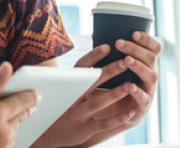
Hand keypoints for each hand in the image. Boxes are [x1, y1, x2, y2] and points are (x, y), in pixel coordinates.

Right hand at [0, 62, 39, 147]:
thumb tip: (8, 67)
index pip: (25, 100)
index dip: (31, 93)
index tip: (35, 90)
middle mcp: (3, 133)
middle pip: (23, 115)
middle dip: (22, 106)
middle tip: (18, 101)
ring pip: (16, 130)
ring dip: (11, 122)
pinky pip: (9, 143)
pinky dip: (4, 135)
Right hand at [34, 32, 160, 146]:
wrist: (49, 132)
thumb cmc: (63, 107)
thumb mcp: (67, 91)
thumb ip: (80, 79)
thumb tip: (99, 60)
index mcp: (68, 86)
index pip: (80, 67)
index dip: (93, 56)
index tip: (107, 46)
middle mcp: (71, 98)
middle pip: (91, 82)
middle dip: (108, 71)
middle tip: (125, 62)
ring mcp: (77, 114)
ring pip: (97, 102)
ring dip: (114, 94)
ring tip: (130, 86)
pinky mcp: (84, 128)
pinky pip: (103, 123)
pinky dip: (117, 118)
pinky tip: (130, 112)